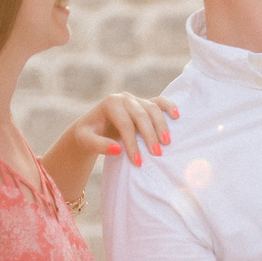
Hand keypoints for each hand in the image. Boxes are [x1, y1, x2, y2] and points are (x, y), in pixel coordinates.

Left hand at [65, 93, 179, 167]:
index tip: (138, 161)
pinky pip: (159, 102)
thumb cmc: (88, 134)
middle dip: (150, 135)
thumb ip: (98, 145)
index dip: (132, 143)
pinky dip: (168, 106)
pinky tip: (176, 116)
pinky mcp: (144, 103)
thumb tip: (118, 150)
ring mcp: (136, 99)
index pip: (125, 124)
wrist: (92, 126)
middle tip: (156, 154)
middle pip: (141, 115)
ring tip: (166, 143)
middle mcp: (124, 98)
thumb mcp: (85, 140)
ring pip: (152, 109)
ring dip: (161, 125)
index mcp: (110, 103)